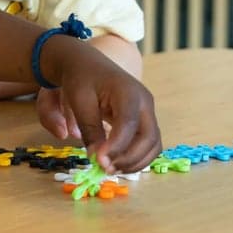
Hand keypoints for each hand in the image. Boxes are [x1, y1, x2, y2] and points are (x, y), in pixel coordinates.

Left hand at [45, 39, 161, 172]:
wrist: (85, 63)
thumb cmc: (80, 79)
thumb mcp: (79, 101)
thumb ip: (89, 128)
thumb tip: (97, 158)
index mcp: (129, 92)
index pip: (129, 124)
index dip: (116, 147)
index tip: (98, 161)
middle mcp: (144, 103)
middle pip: (149, 138)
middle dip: (129, 158)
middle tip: (105, 169)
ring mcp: (147, 112)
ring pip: (153, 144)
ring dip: (134, 161)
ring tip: (110, 169)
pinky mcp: (143, 120)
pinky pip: (148, 144)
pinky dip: (136, 157)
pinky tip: (116, 163)